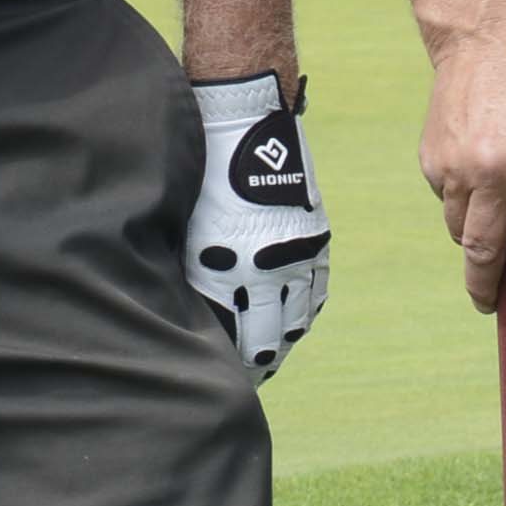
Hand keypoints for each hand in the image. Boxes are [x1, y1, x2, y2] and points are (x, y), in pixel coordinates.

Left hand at [186, 72, 329, 380]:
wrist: (244, 125)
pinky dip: (303, 309)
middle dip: (260, 360)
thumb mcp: (190, 233)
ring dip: (284, 338)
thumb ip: (197, 277)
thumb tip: (195, 316)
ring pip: (297, 317)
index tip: (226, 380)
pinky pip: (315, 290)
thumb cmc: (201, 175)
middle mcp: (270, 268)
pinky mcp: (315, 237)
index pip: (238, 338)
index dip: (233, 365)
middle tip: (249, 378)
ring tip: (271, 354)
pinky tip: (293, 319)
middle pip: (271, 335)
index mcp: (232, 270)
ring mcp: (298, 254)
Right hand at [420, 0, 505, 322]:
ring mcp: (459, 167)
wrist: (487, 39)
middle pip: (485, 255)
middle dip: (488, 289)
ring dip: (476, 241)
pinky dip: (463, 201)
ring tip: (491, 227)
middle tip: (491, 304)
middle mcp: (497, 174)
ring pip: (460, 231)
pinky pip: (447, 199)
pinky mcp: (432, 158)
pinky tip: (478, 173)